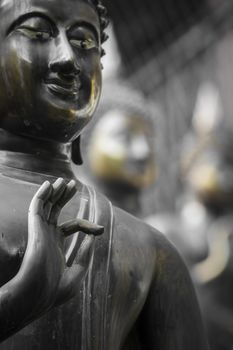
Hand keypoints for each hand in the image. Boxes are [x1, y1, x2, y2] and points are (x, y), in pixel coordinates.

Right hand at [27, 177, 102, 309]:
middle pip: (56, 210)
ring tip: (66, 181)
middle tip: (73, 185)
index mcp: (56, 245)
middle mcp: (47, 235)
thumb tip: (95, 237)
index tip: (100, 229)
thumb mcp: (78, 272)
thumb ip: (86, 254)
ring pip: (47, 205)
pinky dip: (42, 194)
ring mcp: (41, 231)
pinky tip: (50, 184)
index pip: (71, 226)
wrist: (38, 295)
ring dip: (55, 192)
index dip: (86, 224)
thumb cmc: (55, 290)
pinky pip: (37, 206)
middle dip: (64, 197)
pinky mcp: (35, 228)